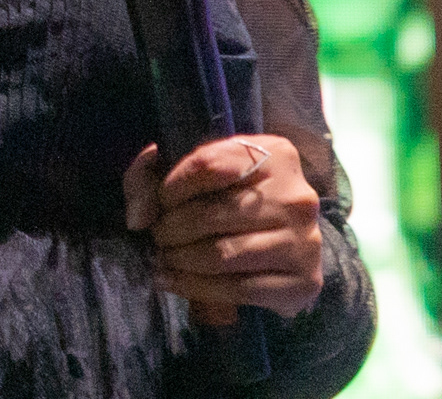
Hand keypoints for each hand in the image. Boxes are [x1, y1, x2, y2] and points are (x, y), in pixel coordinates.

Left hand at [123, 134, 323, 324]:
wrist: (287, 242)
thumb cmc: (235, 197)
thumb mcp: (199, 170)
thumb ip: (152, 175)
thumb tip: (137, 216)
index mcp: (275, 153)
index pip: (209, 164)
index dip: (172, 186)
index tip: (158, 202)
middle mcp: (296, 195)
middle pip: (213, 214)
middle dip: (172, 229)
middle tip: (157, 238)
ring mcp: (304, 240)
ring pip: (224, 254)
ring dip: (182, 261)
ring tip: (164, 259)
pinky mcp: (303, 281)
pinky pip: (239, 289)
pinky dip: (197, 289)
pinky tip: (176, 282)